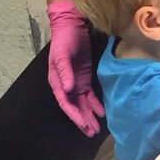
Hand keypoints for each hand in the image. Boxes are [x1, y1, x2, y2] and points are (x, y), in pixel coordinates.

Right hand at [47, 0, 104, 136]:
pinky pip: (91, 95)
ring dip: (89, 115)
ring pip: (83, 104)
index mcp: (57, 81)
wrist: (72, 26)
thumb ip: (64, 71)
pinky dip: (96, 104)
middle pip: (75, 106)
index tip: (82, 123)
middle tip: (91, 133)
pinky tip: (102, 112)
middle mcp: (66, 85)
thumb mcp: (62, 54)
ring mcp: (76, 82)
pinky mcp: (85, 78)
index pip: (65, 102)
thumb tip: (68, 89)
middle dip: (82, 120)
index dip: (73, 114)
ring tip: (96, 129)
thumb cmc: (64, 39)